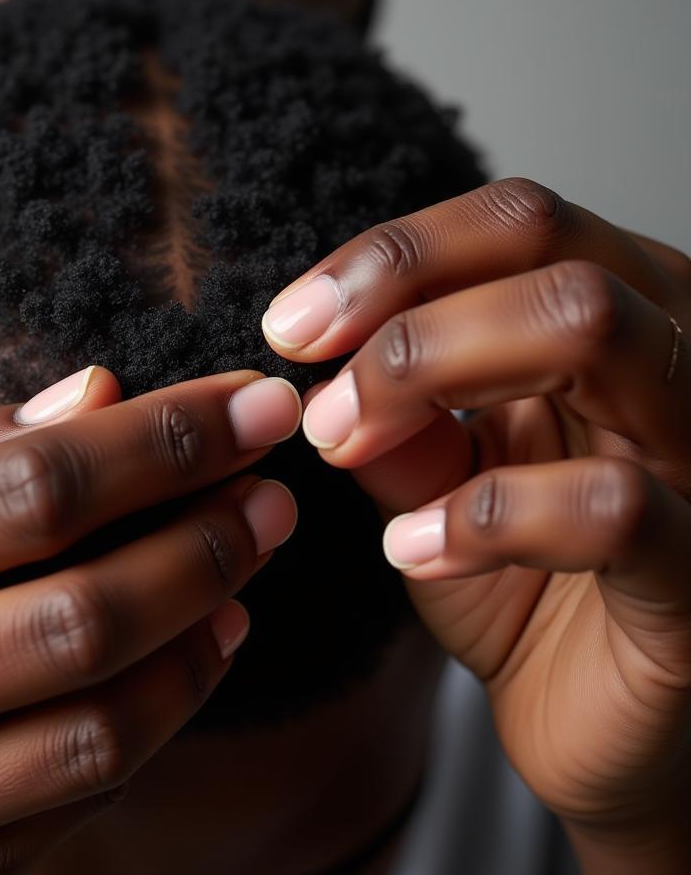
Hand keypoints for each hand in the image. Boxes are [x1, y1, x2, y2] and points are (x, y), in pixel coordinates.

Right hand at [0, 368, 300, 873]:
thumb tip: (100, 393)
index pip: (29, 484)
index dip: (163, 439)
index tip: (251, 403)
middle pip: (80, 604)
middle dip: (206, 533)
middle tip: (272, 485)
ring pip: (102, 711)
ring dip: (207, 619)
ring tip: (256, 549)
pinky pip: (92, 781)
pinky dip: (175, 702)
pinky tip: (214, 638)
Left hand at [263, 179, 690, 871]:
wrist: (593, 718)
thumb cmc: (525, 583)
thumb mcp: (437, 479)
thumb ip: (393, 413)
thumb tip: (315, 358)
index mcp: (612, 318)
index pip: (512, 223)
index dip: (389, 258)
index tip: (291, 324)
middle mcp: (674, 356)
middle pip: (546, 249)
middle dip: (399, 311)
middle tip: (314, 396)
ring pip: (588, 329)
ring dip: (425, 374)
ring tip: (344, 445)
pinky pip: (607, 503)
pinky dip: (483, 518)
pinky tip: (409, 549)